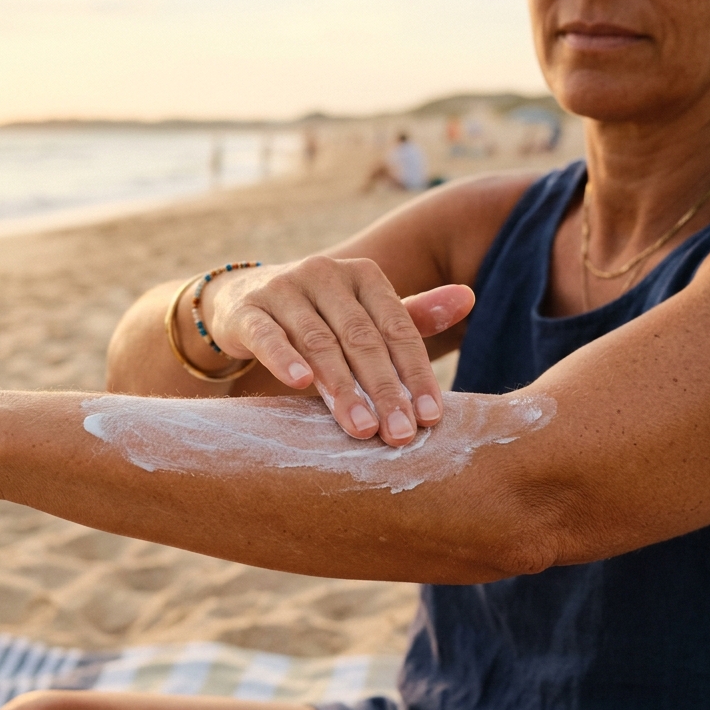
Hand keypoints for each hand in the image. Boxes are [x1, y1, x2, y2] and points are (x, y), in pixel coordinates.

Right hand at [204, 256, 474, 445]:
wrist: (240, 302)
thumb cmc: (318, 318)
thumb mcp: (363, 316)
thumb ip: (411, 316)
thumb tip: (469, 298)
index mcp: (363, 276)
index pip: (398, 328)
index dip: (416, 373)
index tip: (430, 418)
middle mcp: (325, 274)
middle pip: (362, 338)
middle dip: (384, 390)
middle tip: (399, 435)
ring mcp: (283, 289)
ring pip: (319, 342)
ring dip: (342, 388)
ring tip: (360, 427)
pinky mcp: (247, 311)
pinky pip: (268, 335)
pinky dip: (284, 358)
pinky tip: (300, 383)